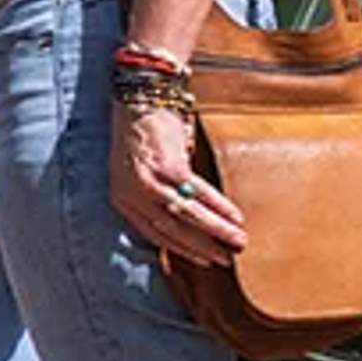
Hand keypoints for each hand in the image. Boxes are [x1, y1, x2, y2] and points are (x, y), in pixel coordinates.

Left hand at [112, 104, 246, 267]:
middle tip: (228, 259)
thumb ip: (158, 195)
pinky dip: (219, 206)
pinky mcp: (167, 166)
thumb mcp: (141, 173)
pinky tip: (235, 216)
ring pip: (186, 215)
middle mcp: (131, 194)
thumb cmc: (144, 137)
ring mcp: (148, 181)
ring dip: (216, 230)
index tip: (204, 260)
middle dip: (203, 247)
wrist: (138, 100)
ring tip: (239, 241)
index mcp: (122, 199)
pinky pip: (198, 192)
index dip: (182, 249)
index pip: (154, 234)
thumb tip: (189, 218)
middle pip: (171, 230)